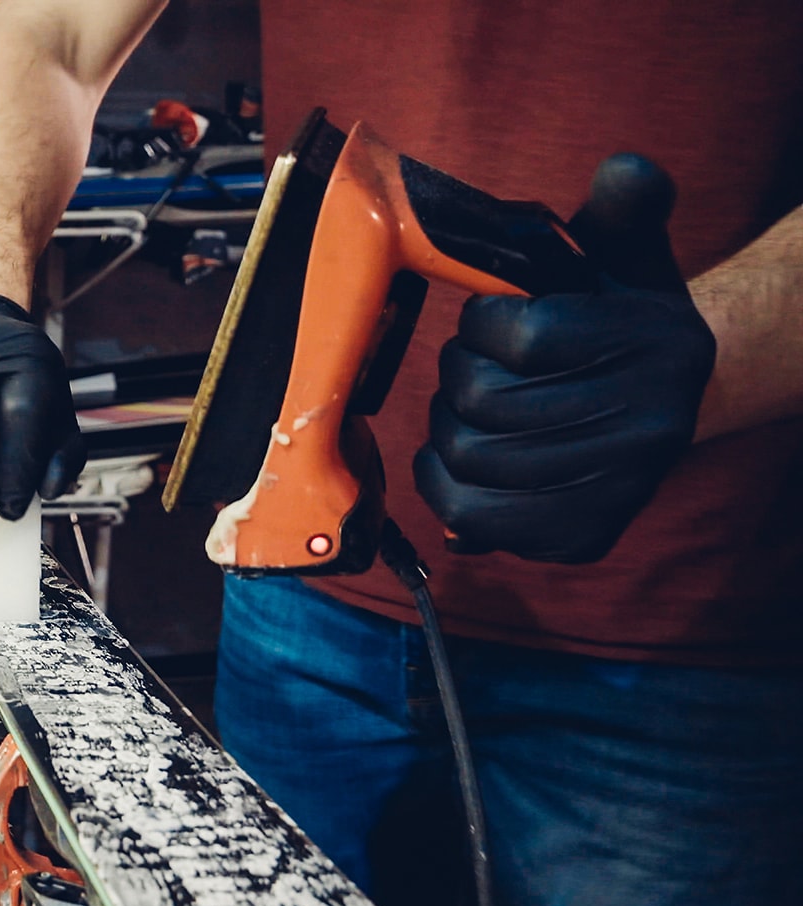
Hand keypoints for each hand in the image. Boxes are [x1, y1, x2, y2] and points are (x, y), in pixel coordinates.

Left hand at [413, 155, 716, 563]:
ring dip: (442, 427)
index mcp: (660, 347)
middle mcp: (650, 426)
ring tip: (459, 408)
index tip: (490, 317)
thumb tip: (628, 170)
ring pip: (471, 462)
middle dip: (456, 375)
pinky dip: (442, 486)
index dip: (484, 321)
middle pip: (486, 405)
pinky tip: (453, 458)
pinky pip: (475, 519)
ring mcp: (618, 489)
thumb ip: (627, 200)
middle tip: (466, 365)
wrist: (660, 397)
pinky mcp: (583, 537)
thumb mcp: (627, 248)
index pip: (523, 335)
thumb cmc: (617, 310)